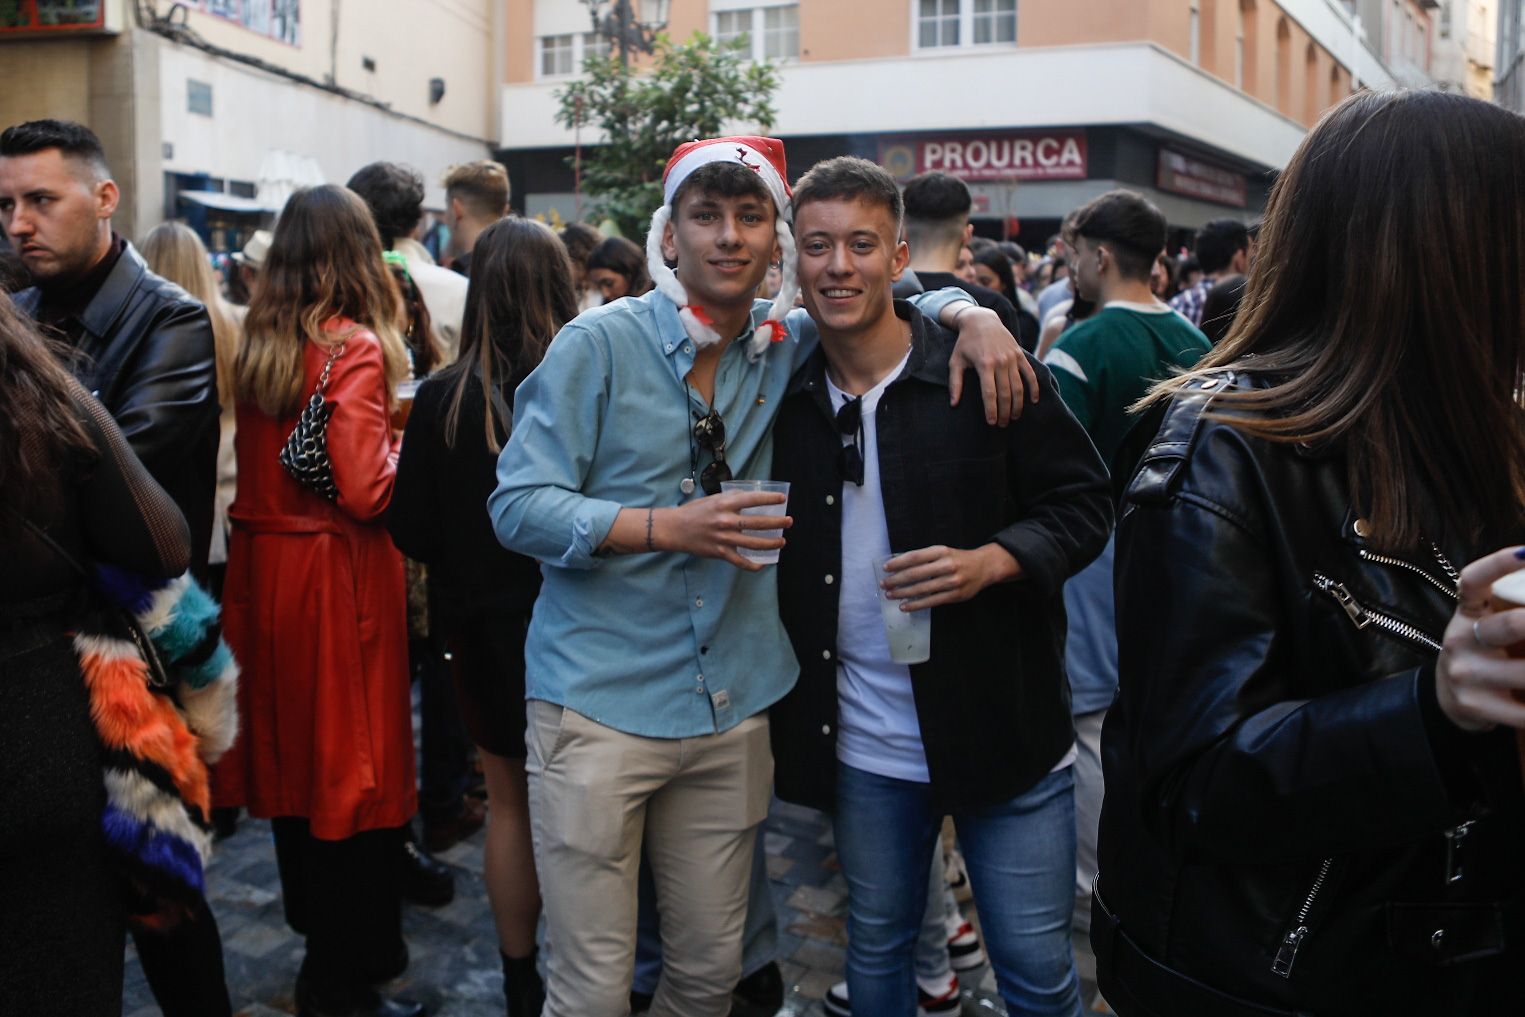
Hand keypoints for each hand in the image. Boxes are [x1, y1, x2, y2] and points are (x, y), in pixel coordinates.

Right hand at [656, 491, 790, 570]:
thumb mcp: (713, 500)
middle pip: (758, 523)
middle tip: (789, 522)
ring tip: (782, 541)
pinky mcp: (719, 552)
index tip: (782, 499)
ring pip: (754, 543)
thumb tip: (750, 498)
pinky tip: (762, 563)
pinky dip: (753, 565)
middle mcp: (726, 520)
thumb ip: (731, 499)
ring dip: (771, 543)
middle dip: (777, 523)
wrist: (675, 529)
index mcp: (724, 503)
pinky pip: (740, 561)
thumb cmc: (694, 512)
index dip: (770, 499)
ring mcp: (723, 538)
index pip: (753, 499)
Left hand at [880, 543, 1019, 610]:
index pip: (915, 557)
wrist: (984, 567)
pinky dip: (915, 605)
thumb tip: (898, 566)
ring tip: (890, 595)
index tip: (885, 568)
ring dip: (903, 593)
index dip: (898, 563)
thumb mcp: (943, 552)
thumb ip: (925, 558)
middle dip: (896, 580)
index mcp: (941, 551)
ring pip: (922, 589)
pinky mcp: (955, 595)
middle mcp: (946, 565)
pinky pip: (931, 601)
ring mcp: (951, 581)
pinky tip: (904, 606)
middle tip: (884, 584)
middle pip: (916, 574)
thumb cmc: (958, 559)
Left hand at [947, 306, 1038, 425]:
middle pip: (1006, 393)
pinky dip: (1033, 388)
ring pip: (1018, 387)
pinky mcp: (1019, 355)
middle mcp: (1000, 362)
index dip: (991, 410)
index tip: (992, 422)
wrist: (981, 320)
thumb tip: (953, 404)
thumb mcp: (955, 361)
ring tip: (1014, 417)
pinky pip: (1029, 374)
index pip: (989, 393)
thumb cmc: (965, 343)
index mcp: (984, 364)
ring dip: (1018, 404)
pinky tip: (1033, 401)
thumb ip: (955, 383)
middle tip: (1003, 424)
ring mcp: (1012, 358)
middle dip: (1005, 411)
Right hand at [1435, 546, 1524, 731]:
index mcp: (1468, 612)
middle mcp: (1461, 638)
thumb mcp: (1491, 624)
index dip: (1498, 565)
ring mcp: (1465, 673)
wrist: (1452, 698)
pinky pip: (1523, 711)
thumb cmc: (1487, 651)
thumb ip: (1516, 608)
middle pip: (1508, 625)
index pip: (1474, 581)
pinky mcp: (1473, 705)